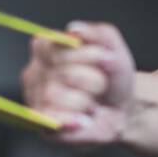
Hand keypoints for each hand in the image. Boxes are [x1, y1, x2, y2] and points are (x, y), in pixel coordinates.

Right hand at [19, 20, 136, 145]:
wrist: (123, 108)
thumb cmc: (112, 77)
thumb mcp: (114, 49)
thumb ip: (100, 32)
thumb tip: (74, 30)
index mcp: (45, 48)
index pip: (55, 44)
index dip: (86, 54)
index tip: (105, 58)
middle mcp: (34, 73)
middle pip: (64, 73)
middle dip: (94, 80)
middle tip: (99, 86)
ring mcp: (36, 100)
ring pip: (57, 96)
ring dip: (86, 101)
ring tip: (91, 103)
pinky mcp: (44, 126)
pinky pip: (53, 122)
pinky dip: (74, 122)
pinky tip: (84, 120)